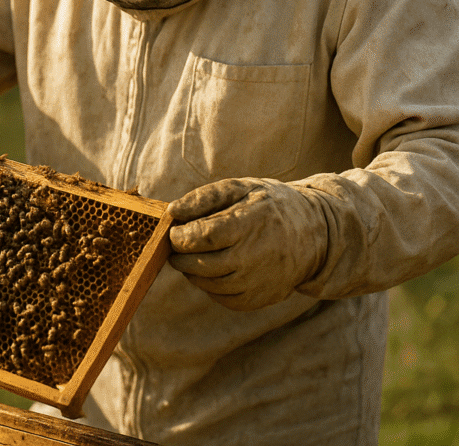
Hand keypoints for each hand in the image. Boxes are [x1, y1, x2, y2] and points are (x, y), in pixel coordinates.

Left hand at [168, 178, 326, 310]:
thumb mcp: (241, 188)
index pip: (201, 237)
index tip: (174, 230)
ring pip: (208, 284)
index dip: (180, 236)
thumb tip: (172, 211)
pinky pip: (222, 298)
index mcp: (248, 223)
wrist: (313, 233)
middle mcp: (254, 257)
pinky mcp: (260, 298)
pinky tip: (214, 268)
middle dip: (180, 255)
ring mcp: (257, 281)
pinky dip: (210, 285)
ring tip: (196, 254)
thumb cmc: (269, 205)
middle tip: (178, 244)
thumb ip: (204, 197)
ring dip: (192, 270)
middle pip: (200, 265)